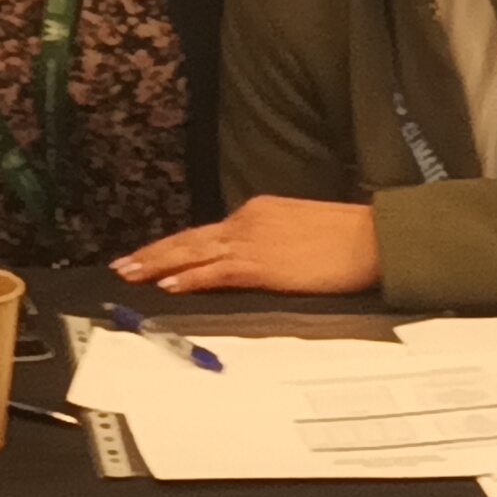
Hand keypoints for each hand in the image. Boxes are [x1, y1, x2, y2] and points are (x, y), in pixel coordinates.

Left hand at [113, 197, 380, 297]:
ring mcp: (251, 242)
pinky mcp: (261, 265)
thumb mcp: (300, 230)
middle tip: (123, 264)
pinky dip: (189, 278)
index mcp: (257, 211)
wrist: (372, 238)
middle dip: (154, 253)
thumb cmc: (347, 238)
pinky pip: (214, 272)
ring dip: (159, 265)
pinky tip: (170, 285)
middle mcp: (247, 220)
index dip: (175, 245)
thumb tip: (257, 258)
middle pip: (190, 239)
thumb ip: (272, 239)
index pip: (207, 232)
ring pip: (193, 253)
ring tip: (131, 274)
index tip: (152, 255)